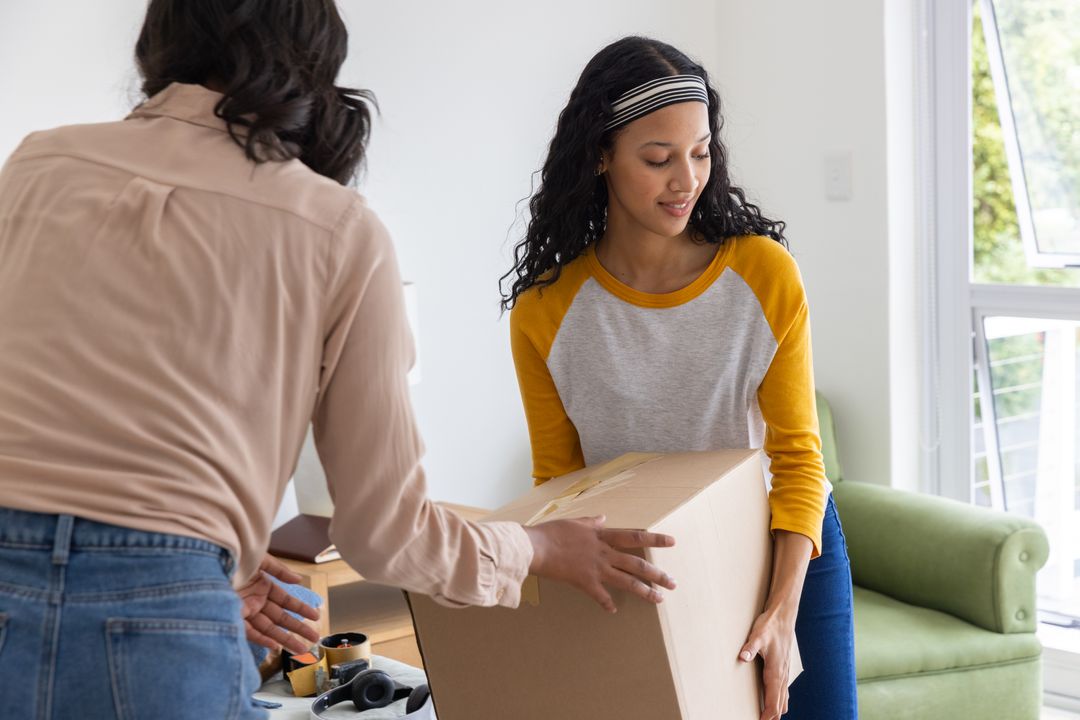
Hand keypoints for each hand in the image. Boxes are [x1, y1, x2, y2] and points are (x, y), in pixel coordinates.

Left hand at [237, 555, 321, 653]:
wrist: (206, 561)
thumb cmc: (231, 556)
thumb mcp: (259, 559)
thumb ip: (279, 570)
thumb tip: (298, 580)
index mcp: (262, 585)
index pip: (286, 601)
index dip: (301, 609)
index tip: (316, 616)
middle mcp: (255, 600)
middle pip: (280, 618)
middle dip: (297, 628)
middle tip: (314, 639)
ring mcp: (244, 610)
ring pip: (268, 628)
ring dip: (284, 638)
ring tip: (301, 650)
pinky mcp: (232, 617)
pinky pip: (249, 632)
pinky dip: (262, 639)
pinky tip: (275, 646)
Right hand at [523, 515, 675, 612]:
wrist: (536, 547)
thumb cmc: (552, 532)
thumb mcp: (574, 522)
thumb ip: (591, 522)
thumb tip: (603, 517)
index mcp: (602, 536)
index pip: (634, 536)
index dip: (654, 540)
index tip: (672, 542)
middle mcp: (604, 553)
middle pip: (636, 564)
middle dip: (657, 574)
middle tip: (673, 583)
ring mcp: (596, 569)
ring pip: (626, 581)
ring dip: (644, 591)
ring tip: (659, 599)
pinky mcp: (585, 582)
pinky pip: (600, 596)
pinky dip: (607, 603)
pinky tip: (614, 610)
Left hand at [738, 607, 796, 719]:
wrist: (784, 616)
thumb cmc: (770, 626)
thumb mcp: (758, 635)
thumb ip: (750, 647)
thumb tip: (742, 657)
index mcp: (775, 671)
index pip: (773, 701)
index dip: (767, 714)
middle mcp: (782, 674)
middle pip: (780, 704)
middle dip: (772, 716)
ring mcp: (785, 671)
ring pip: (784, 698)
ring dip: (777, 709)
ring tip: (770, 718)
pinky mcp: (784, 667)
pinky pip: (784, 689)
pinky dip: (781, 700)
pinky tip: (778, 702)